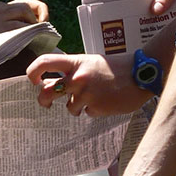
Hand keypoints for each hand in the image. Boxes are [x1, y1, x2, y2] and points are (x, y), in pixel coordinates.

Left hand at [26, 51, 145, 116]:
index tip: (33, 80)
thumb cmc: (117, 68)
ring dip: (79, 106)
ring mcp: (86, 94)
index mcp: (76, 63)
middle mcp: (78, 78)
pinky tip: (106, 101)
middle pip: (47, 92)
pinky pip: (87, 113)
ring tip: (96, 96)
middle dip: (43, 100)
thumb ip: (73, 71)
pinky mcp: (96, 108)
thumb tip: (53, 85)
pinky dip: (94, 110)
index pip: (45, 62)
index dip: (33, 72)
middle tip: (47, 103)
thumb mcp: (92, 63)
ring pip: (70, 107)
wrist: (142, 75)